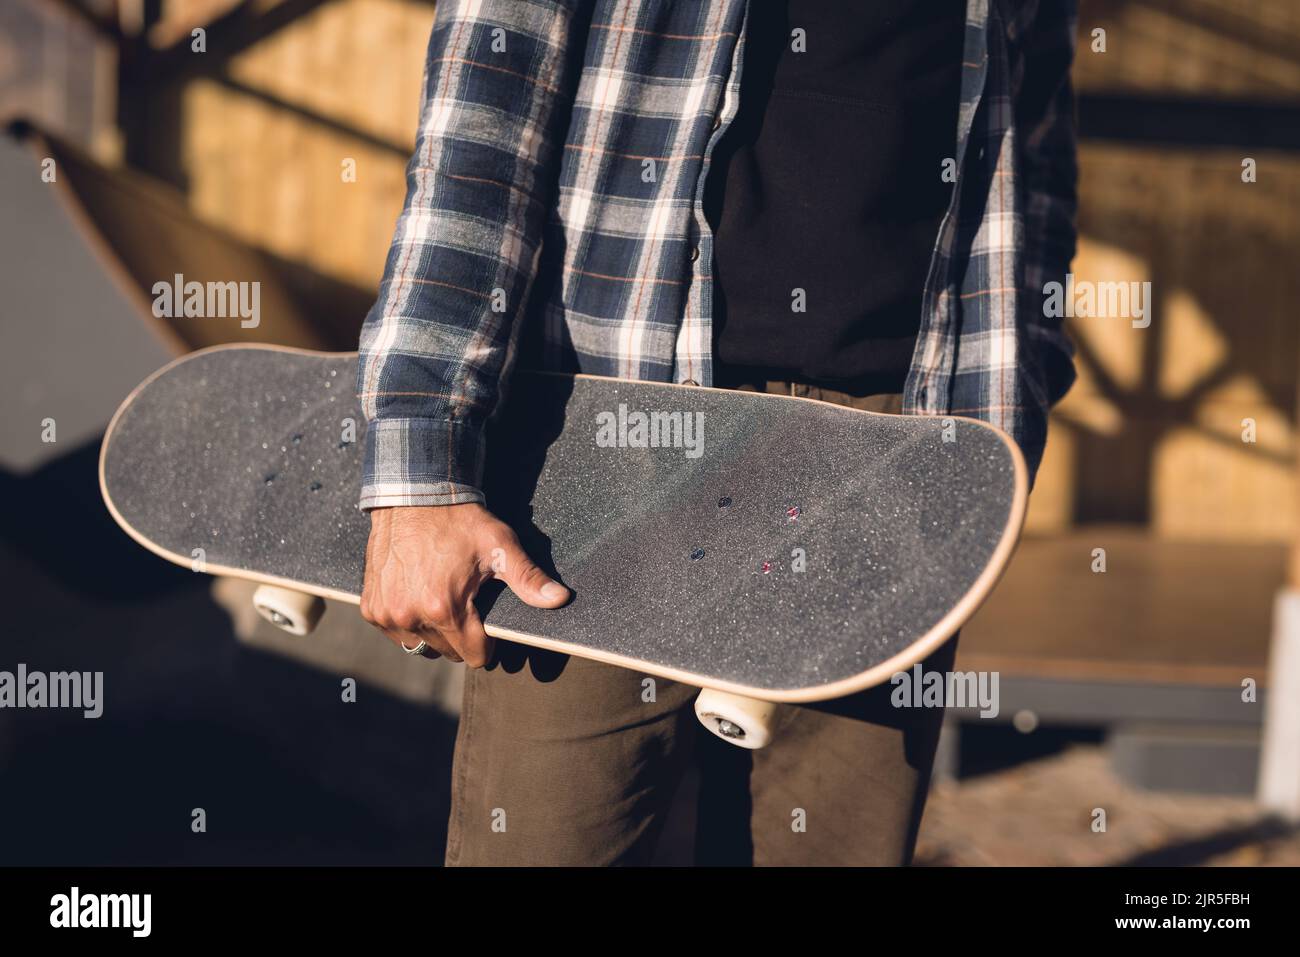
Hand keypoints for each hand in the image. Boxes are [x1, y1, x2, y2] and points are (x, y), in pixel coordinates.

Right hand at [360, 503, 568, 665]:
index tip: (485, 620)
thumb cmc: (459, 520)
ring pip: (421, 645)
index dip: (486, 641)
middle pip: (448, 653)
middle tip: (464, 601)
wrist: (413, 494)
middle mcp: (412, 617)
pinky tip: (416, 593)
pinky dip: (407, 620)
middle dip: (460, 634)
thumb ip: (528, 578)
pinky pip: (396, 632)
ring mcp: (387, 614)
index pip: (474, 656)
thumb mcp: (499, 546)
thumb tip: (559, 599)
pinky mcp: (371, 608)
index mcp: (446, 609)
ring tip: (439, 595)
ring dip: (432, 630)